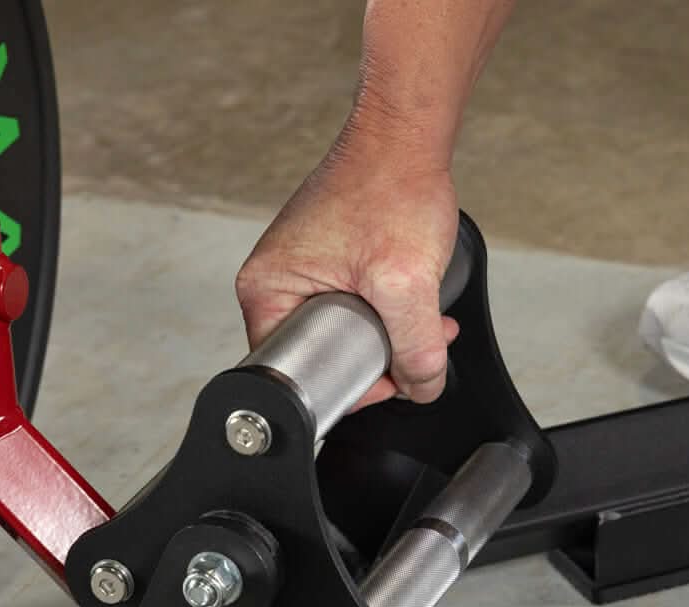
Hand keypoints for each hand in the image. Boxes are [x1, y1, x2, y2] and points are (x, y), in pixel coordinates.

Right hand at [236, 134, 461, 405]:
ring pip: (348, 333)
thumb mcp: (406, 282)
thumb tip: (420, 386)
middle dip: (377, 358)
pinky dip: (392, 312)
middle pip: (324, 355)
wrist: (407, 138)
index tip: (383, 376)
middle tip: (409, 344)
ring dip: (392, 336)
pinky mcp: (329, 261)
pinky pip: (358, 308)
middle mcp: (275, 280)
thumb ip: (414, 348)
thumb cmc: (390, 186)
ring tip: (422, 316)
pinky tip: (418, 302)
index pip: (296, 371)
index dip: (347, 384)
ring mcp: (303, 269)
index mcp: (267, 288)